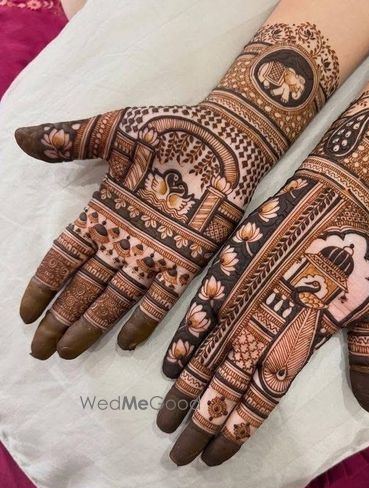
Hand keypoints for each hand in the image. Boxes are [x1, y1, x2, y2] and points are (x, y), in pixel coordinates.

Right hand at [16, 22, 339, 358]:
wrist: (224, 134)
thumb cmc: (169, 130)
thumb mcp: (112, 131)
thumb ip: (67, 140)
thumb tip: (19, 138)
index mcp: (104, 213)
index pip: (65, 257)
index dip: (44, 286)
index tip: (25, 313)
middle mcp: (126, 240)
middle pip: (84, 287)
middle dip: (60, 318)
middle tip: (39, 349)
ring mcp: (155, 253)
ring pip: (115, 297)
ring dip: (92, 324)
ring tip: (68, 352)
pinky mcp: (187, 260)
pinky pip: (162, 297)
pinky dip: (144, 319)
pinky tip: (124, 343)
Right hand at [157, 85, 368, 465]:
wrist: (332, 198)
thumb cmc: (356, 257)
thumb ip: (368, 361)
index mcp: (298, 343)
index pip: (259, 402)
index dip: (235, 432)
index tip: (213, 457)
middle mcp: (262, 329)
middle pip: (225, 390)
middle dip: (200, 425)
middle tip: (179, 455)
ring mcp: (239, 302)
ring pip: (205, 359)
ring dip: (183, 394)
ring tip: (164, 422)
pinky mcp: (226, 275)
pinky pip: (197, 316)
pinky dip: (182, 342)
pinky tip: (169, 368)